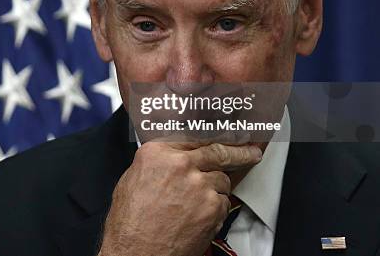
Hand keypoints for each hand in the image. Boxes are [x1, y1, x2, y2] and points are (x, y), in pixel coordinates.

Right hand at [98, 142, 261, 255]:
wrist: (138, 251)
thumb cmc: (131, 221)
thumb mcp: (133, 179)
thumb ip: (157, 163)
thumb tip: (172, 158)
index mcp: (158, 153)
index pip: (194, 137)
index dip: (212, 137)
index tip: (225, 137)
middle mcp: (181, 165)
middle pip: (218, 151)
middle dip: (239, 152)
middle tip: (250, 152)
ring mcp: (199, 185)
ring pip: (222, 179)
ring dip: (215, 188)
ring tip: (197, 202)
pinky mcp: (212, 207)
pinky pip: (223, 202)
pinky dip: (216, 208)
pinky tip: (198, 215)